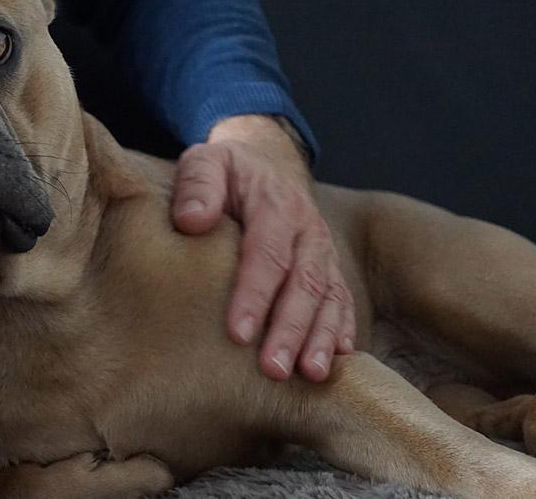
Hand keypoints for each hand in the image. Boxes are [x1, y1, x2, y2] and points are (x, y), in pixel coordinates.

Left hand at [171, 114, 354, 380]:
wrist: (266, 164)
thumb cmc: (226, 172)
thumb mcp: (205, 162)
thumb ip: (198, 184)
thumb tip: (193, 220)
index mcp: (275, 203)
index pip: (267, 252)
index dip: (254, 293)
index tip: (238, 332)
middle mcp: (307, 229)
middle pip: (304, 282)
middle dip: (290, 328)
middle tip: (272, 368)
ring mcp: (323, 251)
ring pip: (329, 296)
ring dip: (320, 337)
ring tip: (308, 373)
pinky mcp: (330, 269)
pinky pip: (342, 300)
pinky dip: (341, 329)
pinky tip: (336, 359)